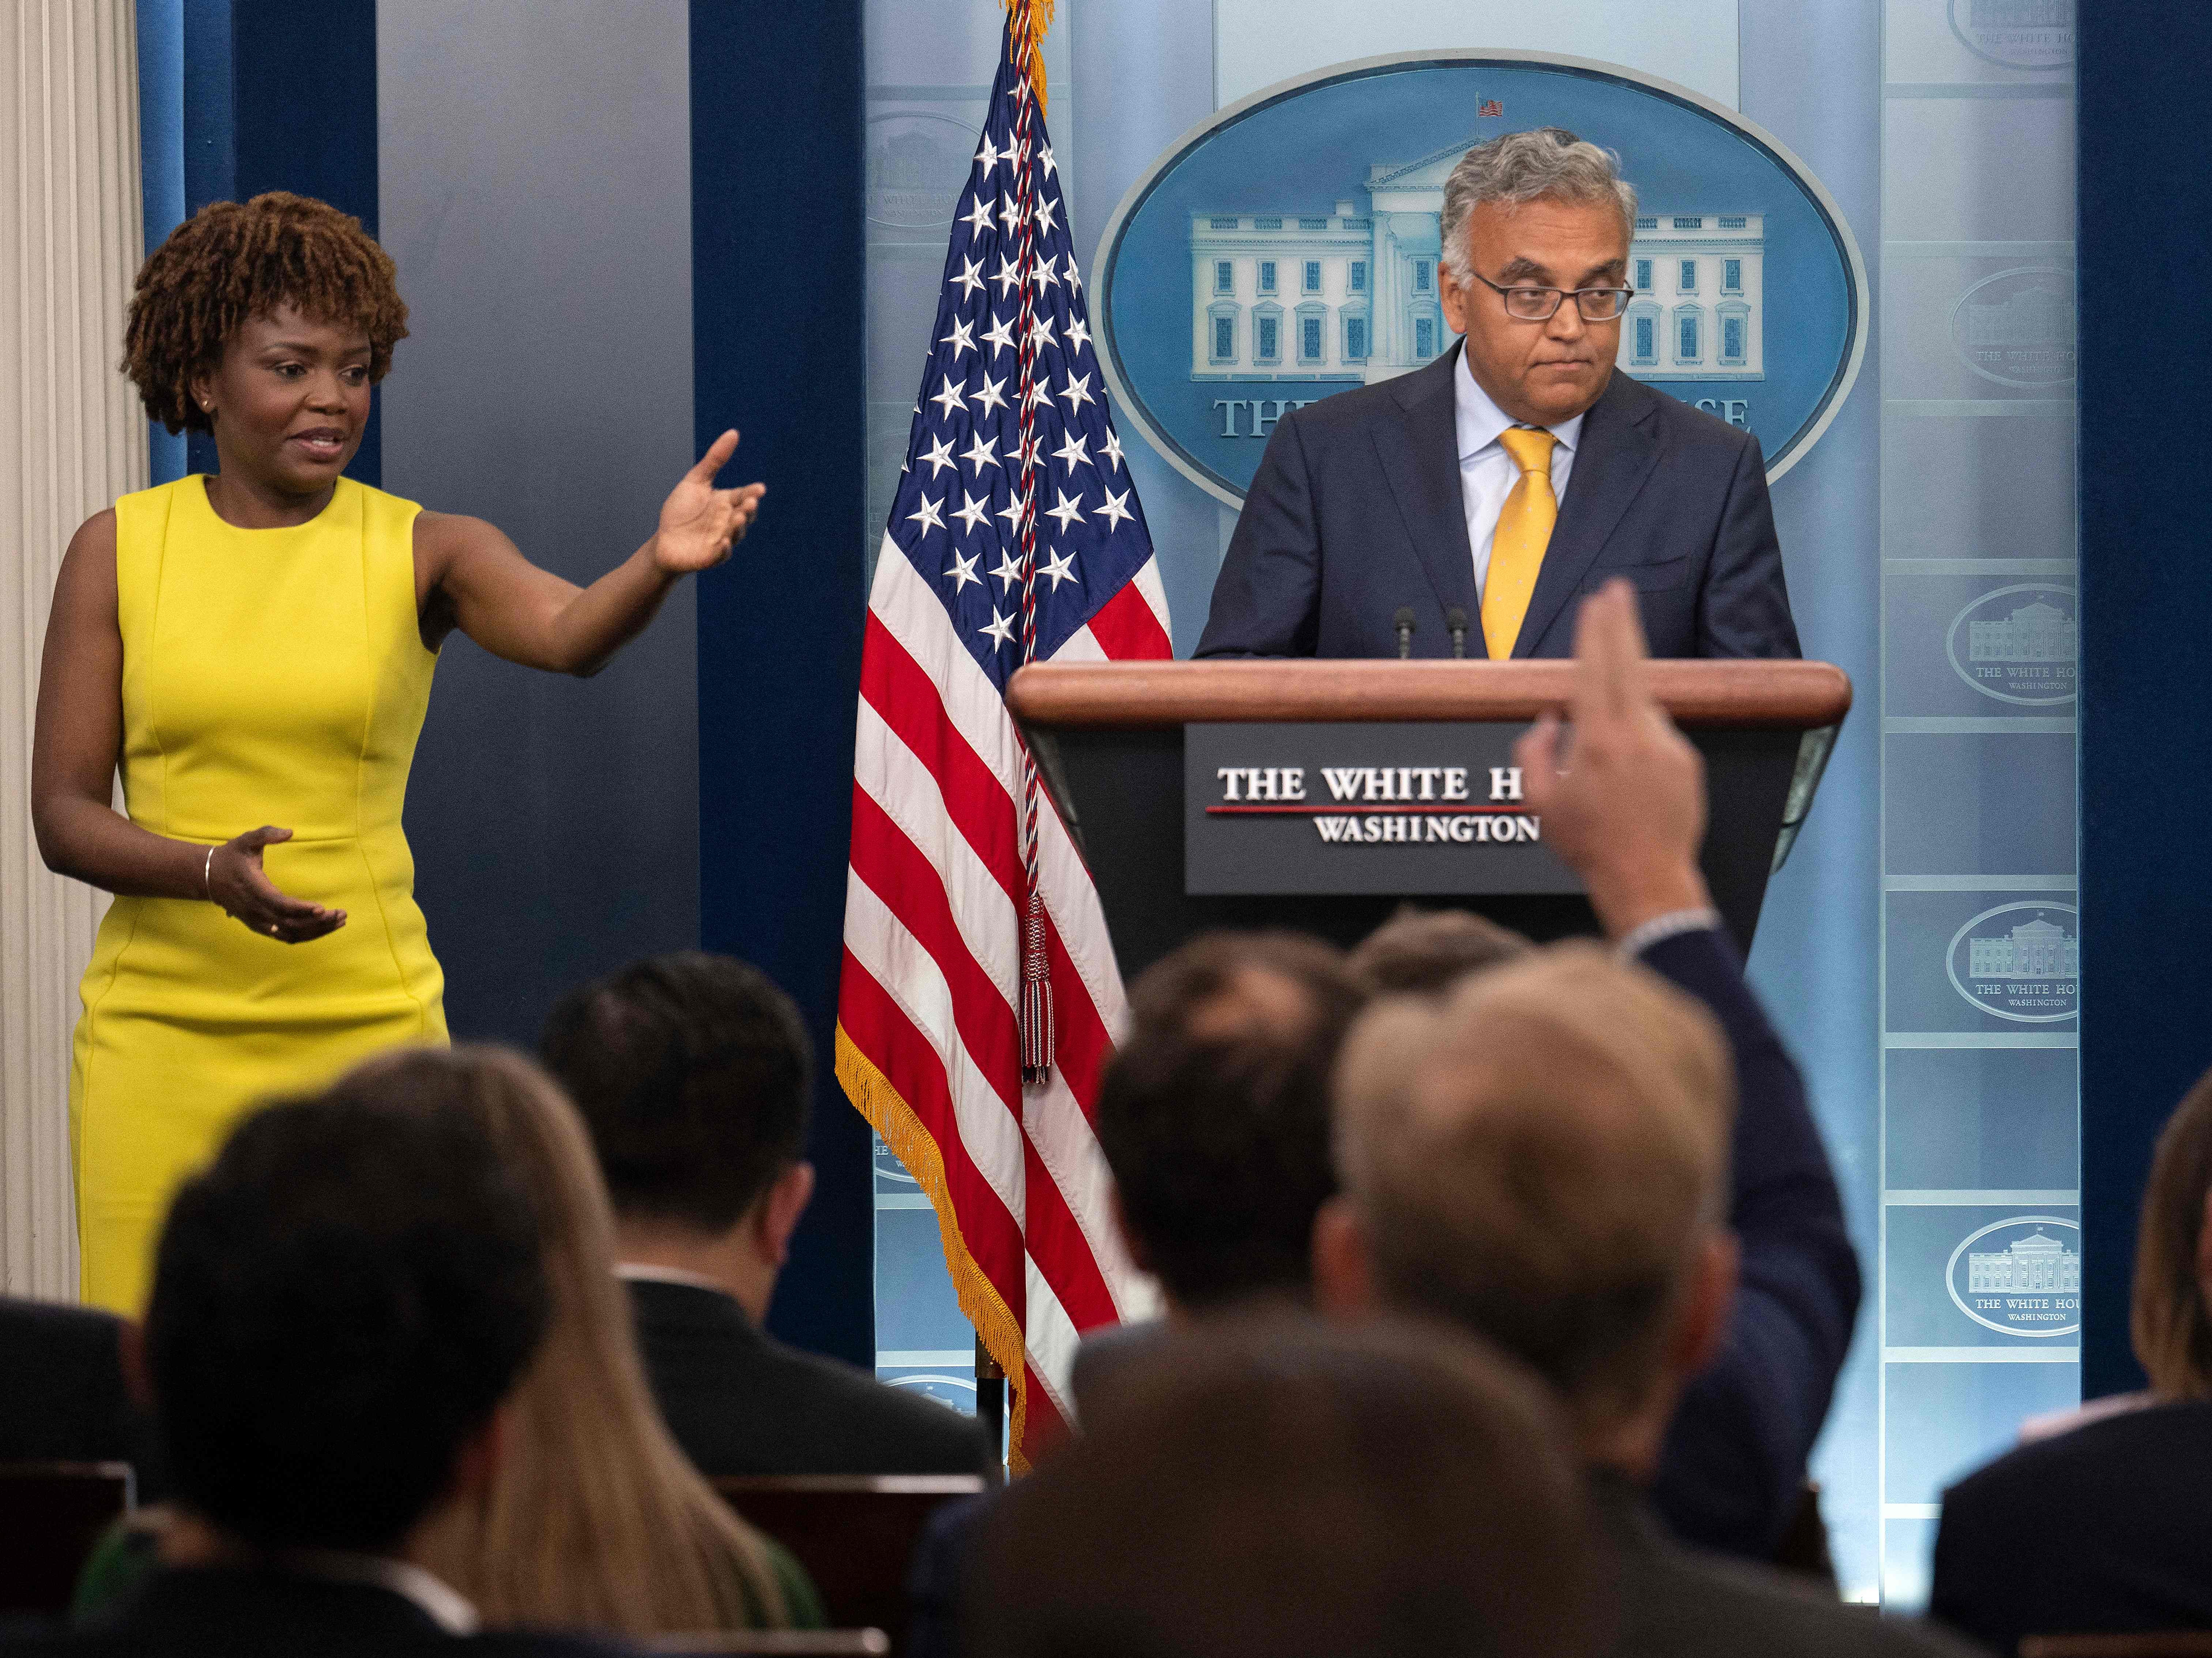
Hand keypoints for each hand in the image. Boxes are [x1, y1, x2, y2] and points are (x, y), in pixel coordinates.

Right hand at [208, 826, 346, 943]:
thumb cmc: (231, 857)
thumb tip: (289, 832)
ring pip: (290, 934)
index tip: (321, 909)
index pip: (280, 905)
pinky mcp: (260, 927)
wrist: (208, 877)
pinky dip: (306, 936)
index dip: (300, 909)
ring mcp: (257, 922)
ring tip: (340, 921)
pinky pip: (285, 937)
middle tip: (342, 914)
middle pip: (290, 923)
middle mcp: (256, 910)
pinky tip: (324, 928)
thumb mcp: (246, 840)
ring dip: (316, 931)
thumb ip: (266, 834)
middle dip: (318, 922)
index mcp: (255, 890)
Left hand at [651, 430, 765, 574]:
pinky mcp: (712, 556)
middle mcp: (728, 521)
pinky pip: (722, 553)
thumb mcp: (695, 481)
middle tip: (749, 502)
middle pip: (744, 515)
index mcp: (726, 503)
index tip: (759, 489)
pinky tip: (723, 541)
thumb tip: (734, 433)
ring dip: (738, 526)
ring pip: (736, 533)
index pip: (743, 496)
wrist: (663, 540)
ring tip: (738, 517)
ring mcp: (722, 539)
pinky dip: (724, 548)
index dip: (752, 493)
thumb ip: (715, 459)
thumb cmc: (680, 511)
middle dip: (748, 509)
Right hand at [1514, 580, 1711, 939]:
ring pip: (1642, 708)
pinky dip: (1641, 744)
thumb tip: (1547, 721)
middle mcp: (1636, 737)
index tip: (1595, 603)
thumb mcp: (1539, 804)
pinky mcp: (1687, 762)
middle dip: (1621, 623)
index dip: (1595, 633)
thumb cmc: (1589, 847)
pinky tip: (1631, 782)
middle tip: (1618, 591)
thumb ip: (1533, 754)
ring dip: (1625, 711)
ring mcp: (1667, 747)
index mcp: (1597, 743)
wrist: (1647, 878)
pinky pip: (1658, 738)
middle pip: (1629, 664)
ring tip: (1609, 763)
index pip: (1595, 671)